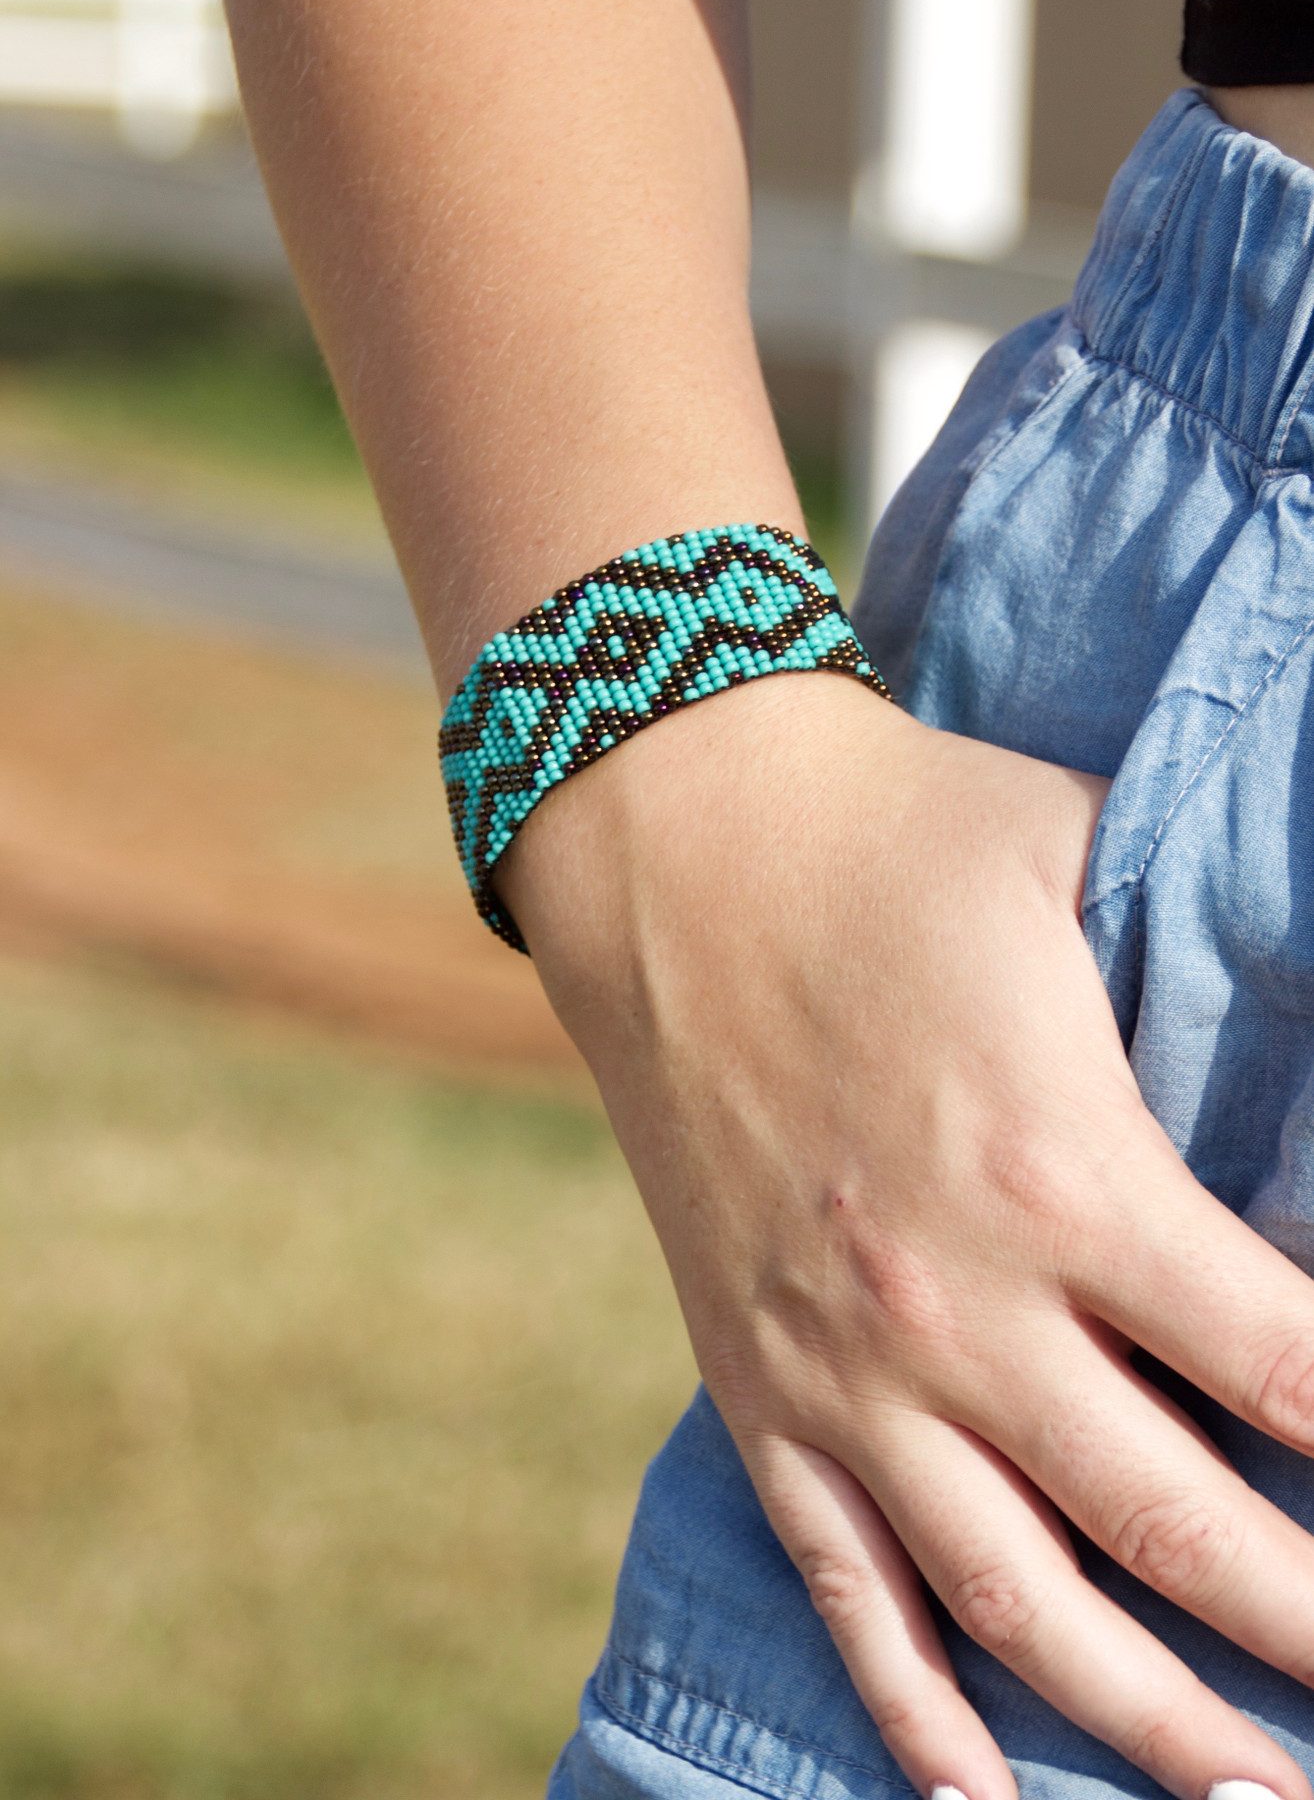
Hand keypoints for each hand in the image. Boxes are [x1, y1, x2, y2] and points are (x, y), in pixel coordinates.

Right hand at [502, 671, 1313, 1799]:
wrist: (670, 831)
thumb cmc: (900, 834)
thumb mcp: (1083, 857)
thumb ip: (1218, 960)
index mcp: (1066, 1175)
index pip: (1290, 1373)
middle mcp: (957, 1307)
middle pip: (1184, 1531)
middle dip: (1313, 1632)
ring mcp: (842, 1365)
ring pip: (1023, 1605)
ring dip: (1155, 1723)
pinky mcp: (755, 1380)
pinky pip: (846, 1587)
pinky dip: (917, 1713)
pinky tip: (986, 1796)